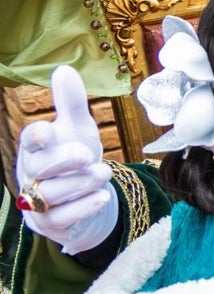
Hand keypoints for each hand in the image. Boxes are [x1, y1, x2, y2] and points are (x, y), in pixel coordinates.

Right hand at [16, 66, 116, 254]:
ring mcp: (39, 201)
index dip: (36, 135)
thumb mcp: (78, 128)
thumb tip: (64, 70)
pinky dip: (83, 207)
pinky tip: (102, 196)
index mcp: (37, 148)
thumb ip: (71, 103)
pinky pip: (61, 218)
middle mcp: (33, 174)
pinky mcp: (51, 223)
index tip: (48, 130)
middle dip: (63, 159)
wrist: (84, 197)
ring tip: (104, 172)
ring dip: (80, 183)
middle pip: (39, 167)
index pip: (29, 140)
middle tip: (86, 154)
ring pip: (52, 194)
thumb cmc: (76, 158)